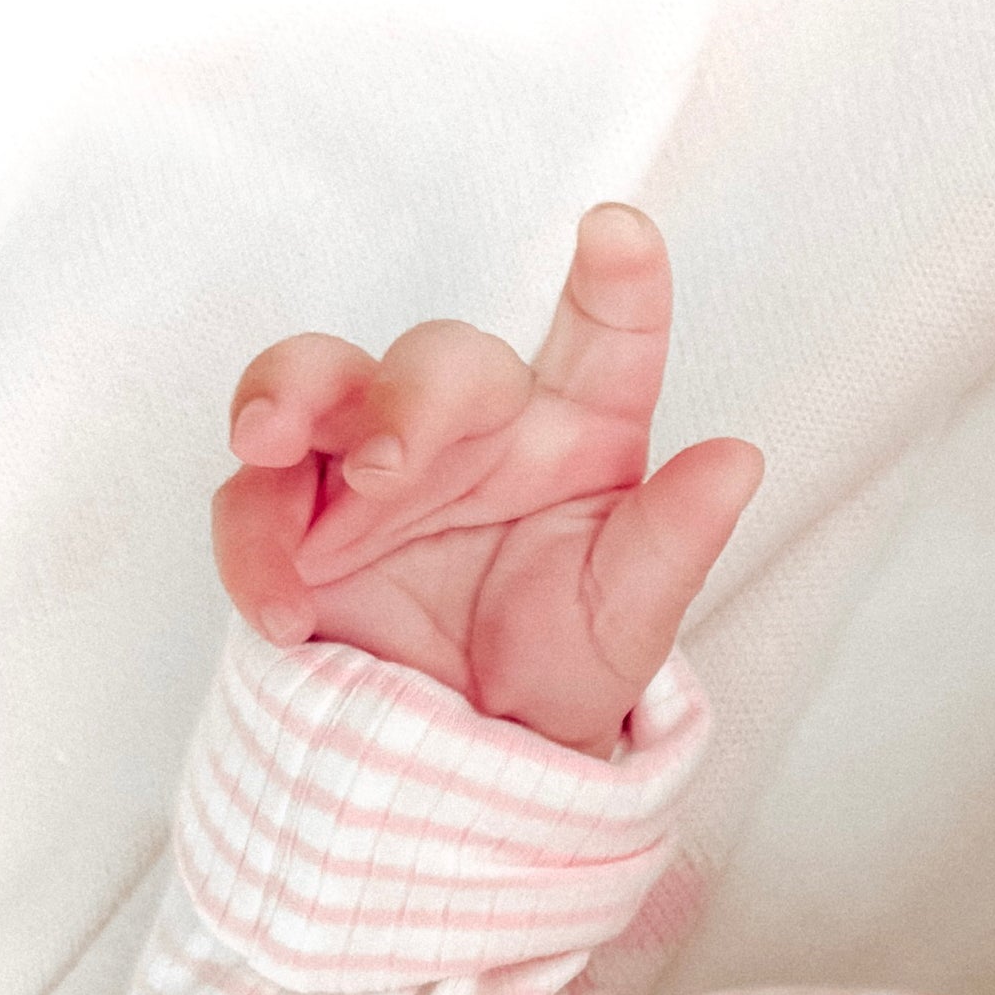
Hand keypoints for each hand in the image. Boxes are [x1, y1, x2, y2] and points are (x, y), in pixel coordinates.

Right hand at [210, 201, 762, 754]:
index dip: (617, 282)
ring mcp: (373, 460)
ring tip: (268, 448)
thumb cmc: (558, 671)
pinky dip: (254, 543)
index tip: (618, 233)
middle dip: (405, 399)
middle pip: (437, 359)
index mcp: (577, 435)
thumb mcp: (626, 625)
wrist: (463, 762)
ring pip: (316, 379)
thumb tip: (739, 462)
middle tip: (390, 468)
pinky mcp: (297, 513)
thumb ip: (673, 542)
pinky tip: (286, 611)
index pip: (608, 342)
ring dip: (285, 398)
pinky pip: (254, 494)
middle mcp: (475, 428)